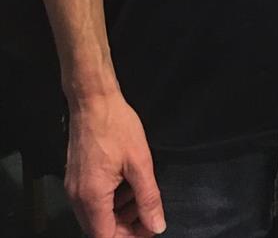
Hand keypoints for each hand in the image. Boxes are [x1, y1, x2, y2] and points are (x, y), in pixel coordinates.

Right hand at [65, 92, 164, 236]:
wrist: (93, 100)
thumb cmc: (117, 127)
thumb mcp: (140, 162)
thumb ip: (148, 198)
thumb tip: (157, 226)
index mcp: (92, 198)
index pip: (106, 237)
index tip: (148, 229)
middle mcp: (77, 198)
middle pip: (99, 229)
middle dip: (125, 226)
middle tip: (148, 212)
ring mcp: (73, 187)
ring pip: (95, 215)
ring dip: (118, 213)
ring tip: (139, 195)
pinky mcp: (75, 176)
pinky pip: (91, 200)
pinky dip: (110, 200)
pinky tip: (125, 184)